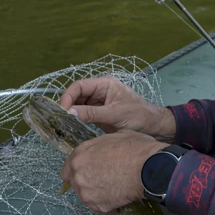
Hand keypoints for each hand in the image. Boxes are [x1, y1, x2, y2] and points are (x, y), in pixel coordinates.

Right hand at [59, 76, 175, 141]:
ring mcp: (99, 104)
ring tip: (62, 127)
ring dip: (71, 115)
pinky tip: (71, 130)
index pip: (79, 86)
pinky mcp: (100, 116)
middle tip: (59, 121)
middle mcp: (99, 92)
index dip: (67, 97)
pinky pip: (84, 116)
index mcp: (104, 85)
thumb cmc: (140, 116)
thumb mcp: (115, 114)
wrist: (155, 128)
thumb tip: (69, 113)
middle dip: (67, 107)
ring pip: (78, 107)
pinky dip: (77, 122)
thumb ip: (92, 114)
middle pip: (76, 96)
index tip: (61, 111)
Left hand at [60, 131, 166, 214]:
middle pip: (76, 185)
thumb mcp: (114, 137)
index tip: (88, 172)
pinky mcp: (98, 206)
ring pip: (87, 198)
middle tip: (105, 180)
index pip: (67, 169)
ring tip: (115, 189)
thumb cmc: (135, 148)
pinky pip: (101, 208)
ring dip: (98, 195)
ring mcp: (86, 192)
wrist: (149, 167)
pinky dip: (109, 206)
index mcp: (80, 154)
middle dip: (88, 183)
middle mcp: (78, 174)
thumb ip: (100, 147)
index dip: (78, 171)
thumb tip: (104, 150)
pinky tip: (121, 198)